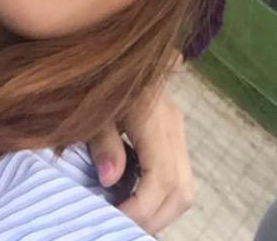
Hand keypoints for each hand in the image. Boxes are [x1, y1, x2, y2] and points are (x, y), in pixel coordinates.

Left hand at [86, 62, 193, 234]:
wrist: (107, 52)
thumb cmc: (93, 78)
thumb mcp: (91, 107)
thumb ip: (101, 142)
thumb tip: (110, 180)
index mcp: (152, 115)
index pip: (160, 177)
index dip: (141, 207)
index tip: (113, 218)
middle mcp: (172, 123)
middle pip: (180, 190)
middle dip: (153, 218)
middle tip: (120, 227)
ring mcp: (176, 128)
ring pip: (185, 188)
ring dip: (161, 212)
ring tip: (129, 219)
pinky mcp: (173, 133)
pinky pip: (179, 177)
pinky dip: (163, 198)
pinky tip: (137, 202)